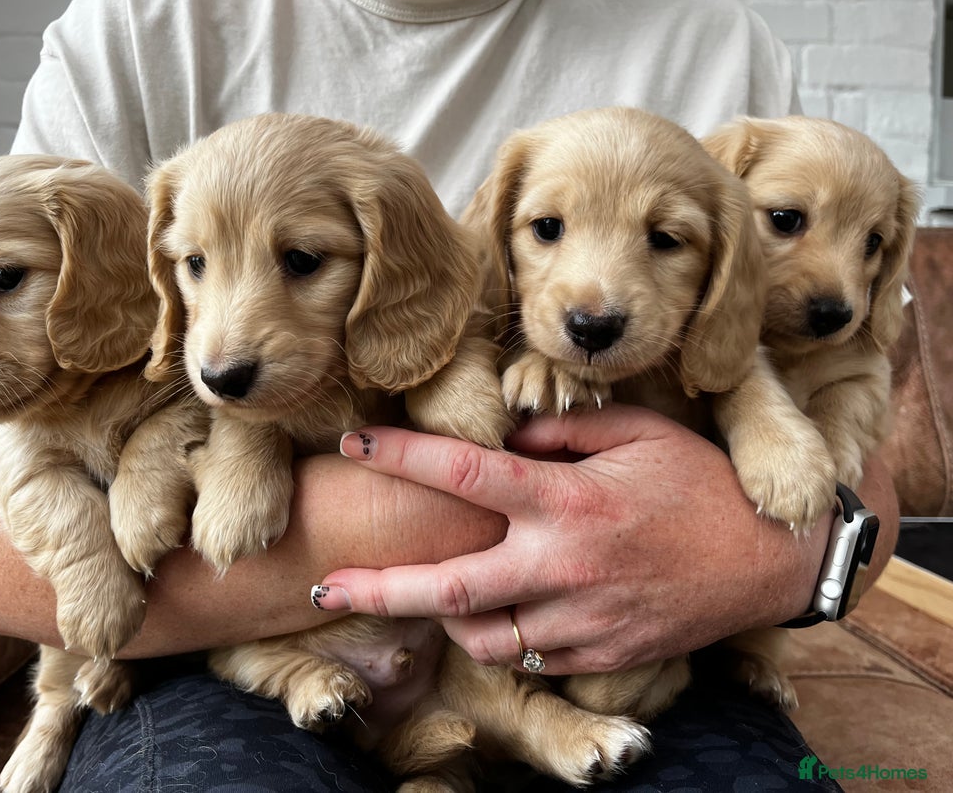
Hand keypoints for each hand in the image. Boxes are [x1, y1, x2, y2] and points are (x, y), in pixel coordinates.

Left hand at [315, 404, 829, 675]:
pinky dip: (504, 636)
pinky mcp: (600, 655)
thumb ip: (560, 433)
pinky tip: (500, 614)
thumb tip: (502, 440)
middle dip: (377, 589)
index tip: (354, 443)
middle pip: (448, 588)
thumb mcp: (636, 434)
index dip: (400, 456)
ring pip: (482, 635)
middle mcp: (563, 565)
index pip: (465, 474)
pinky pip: (530, 658)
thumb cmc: (700, 483)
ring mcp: (581, 619)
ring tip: (430, 593)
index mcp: (567, 502)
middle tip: (324, 587)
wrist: (768, 558)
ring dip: (444, 616)